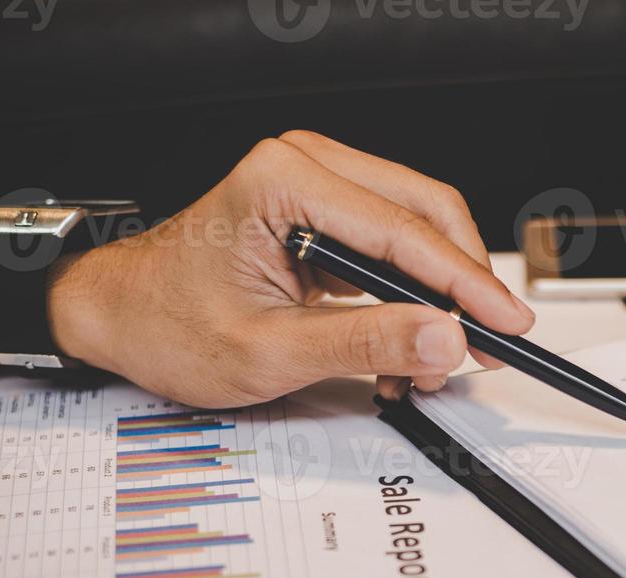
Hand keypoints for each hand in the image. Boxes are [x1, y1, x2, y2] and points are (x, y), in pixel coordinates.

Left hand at [0, 131, 534, 406]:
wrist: (118, 316)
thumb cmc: (166, 323)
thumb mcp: (269, 351)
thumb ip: (366, 344)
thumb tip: (445, 338)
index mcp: (285, 181)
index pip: (404, 233)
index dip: (467, 285)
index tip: (508, 325)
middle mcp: (306, 168)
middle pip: (426, 215)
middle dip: (464, 287)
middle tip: (493, 343)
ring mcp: (317, 188)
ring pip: (418, 231)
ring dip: (440, 297)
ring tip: (437, 360)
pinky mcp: (324, 216)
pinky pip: (393, 248)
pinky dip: (413, 298)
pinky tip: (409, 347)